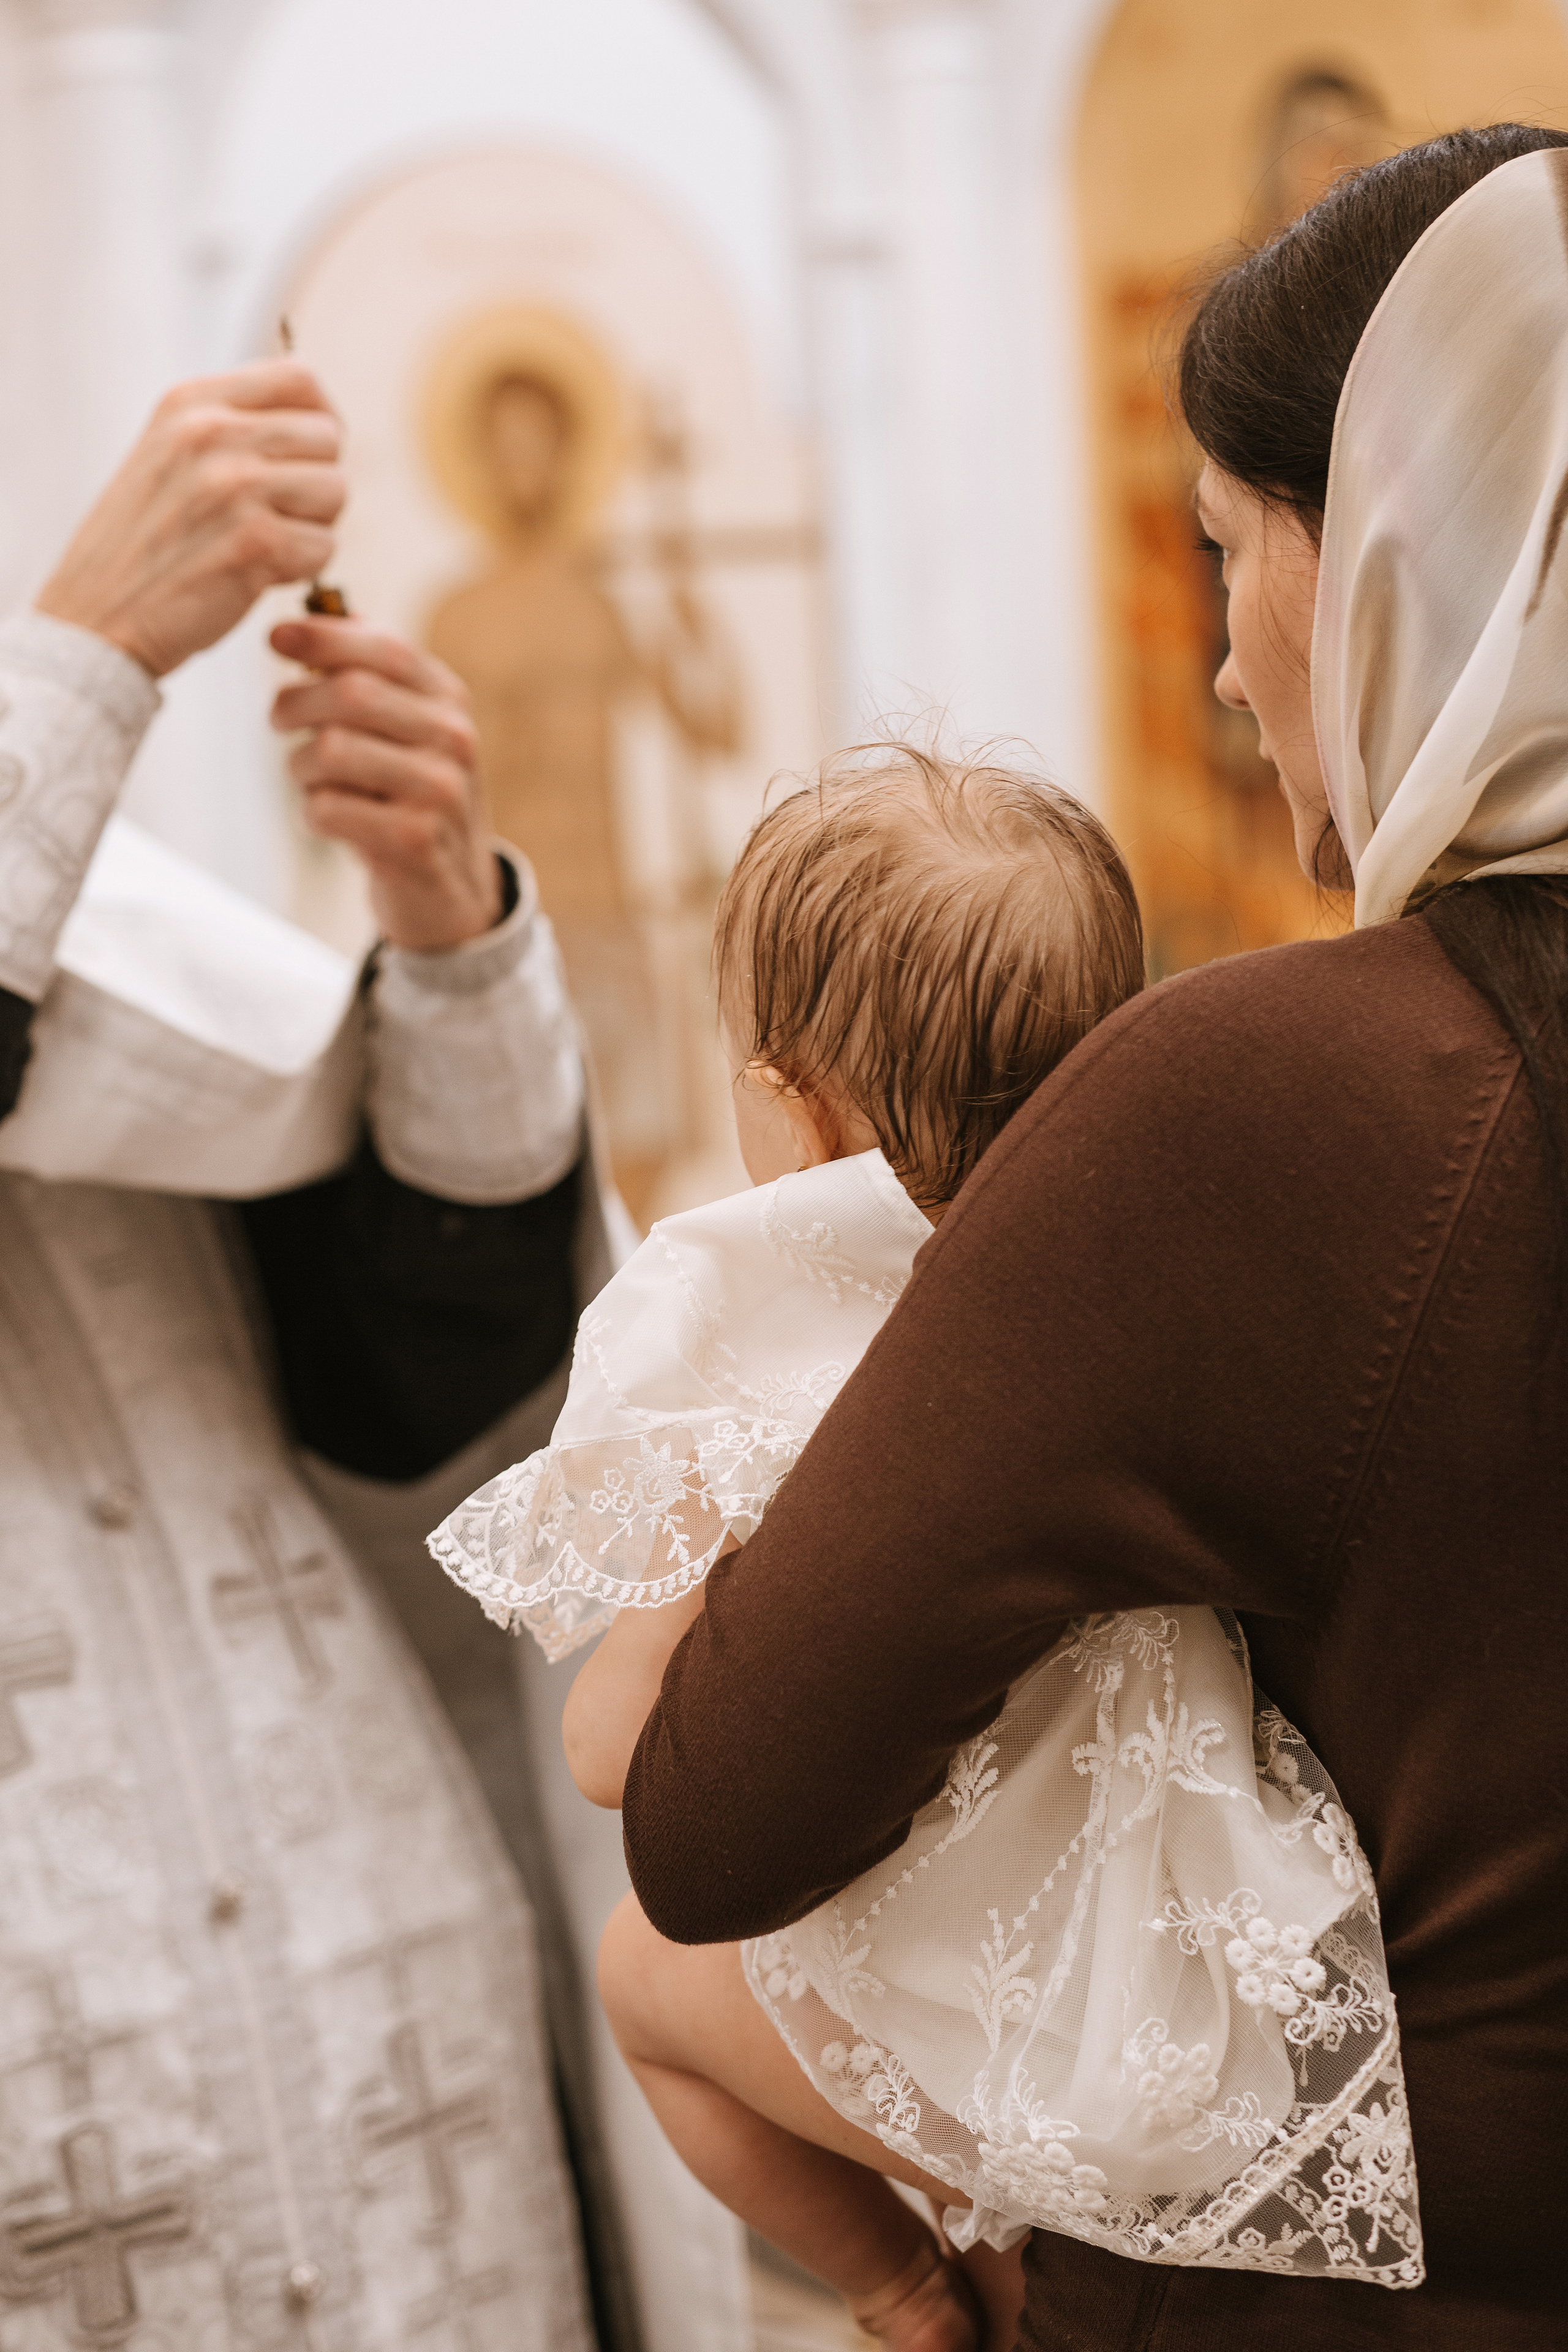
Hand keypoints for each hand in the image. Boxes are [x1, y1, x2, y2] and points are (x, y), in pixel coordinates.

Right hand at [36, 361, 344, 677]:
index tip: (308, 458)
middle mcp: (212, 432)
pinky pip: (325, 547)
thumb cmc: (143, 546)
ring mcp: (234, 484)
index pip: (299, 379)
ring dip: (313, 527)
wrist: (96, 619)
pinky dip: (302, 570)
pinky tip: (255, 574)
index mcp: (190, 402)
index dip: (321, 420)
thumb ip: (231, 427)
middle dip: (316, 482)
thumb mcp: (169, 454)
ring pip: (335, 490)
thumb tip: (317, 418)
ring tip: (261, 544)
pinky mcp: (255, 541)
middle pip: (327, 437)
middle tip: (276, 517)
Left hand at [270, 616, 502, 951]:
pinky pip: (328, 808)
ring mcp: (439, 791)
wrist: (451, 890)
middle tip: (277, 720)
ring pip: (331, 750)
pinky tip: (330, 820)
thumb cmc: (411, 798)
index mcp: (448, 700)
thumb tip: (318, 611)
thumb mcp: (409, 729)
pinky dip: (312, 813)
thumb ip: (373, 676)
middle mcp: (453, 739)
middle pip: (350, 693)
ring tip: (312, 781)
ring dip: (301, 767)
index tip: (275, 636)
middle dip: (295, 702)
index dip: (322, 636)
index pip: (384, 648)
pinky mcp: (413, 840)